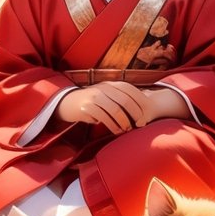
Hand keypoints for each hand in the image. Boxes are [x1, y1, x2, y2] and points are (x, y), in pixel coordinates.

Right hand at [57, 82, 183, 132]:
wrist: (69, 103)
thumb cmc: (92, 102)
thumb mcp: (106, 96)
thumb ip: (119, 99)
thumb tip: (139, 111)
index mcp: (110, 84)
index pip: (130, 90)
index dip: (139, 102)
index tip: (145, 116)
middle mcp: (104, 88)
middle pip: (125, 100)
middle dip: (135, 114)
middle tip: (140, 124)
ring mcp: (95, 96)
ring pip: (115, 110)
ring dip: (124, 122)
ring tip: (127, 130)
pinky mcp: (87, 106)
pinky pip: (104, 118)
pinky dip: (113, 126)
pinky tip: (116, 131)